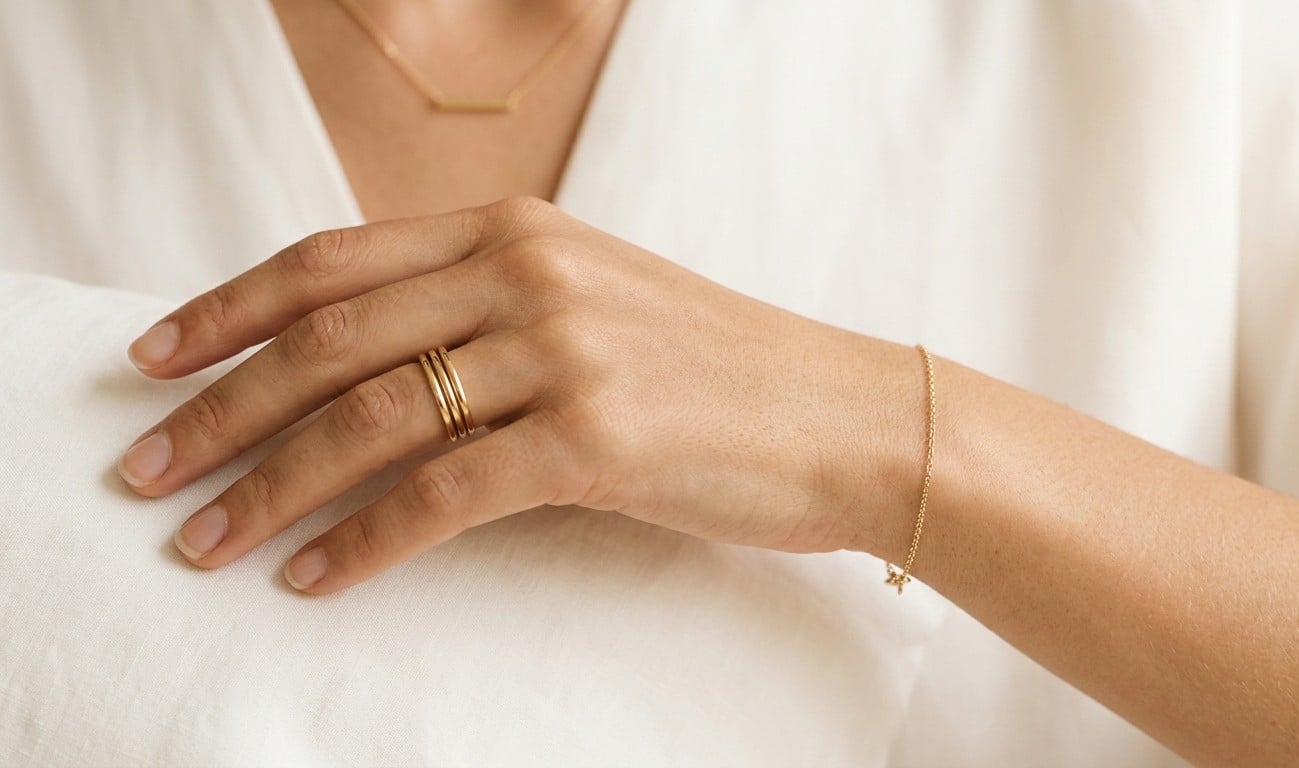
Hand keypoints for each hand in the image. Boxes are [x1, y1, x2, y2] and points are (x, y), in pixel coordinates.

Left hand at [119, 198, 923, 593]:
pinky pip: (443, 493)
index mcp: (514, 229)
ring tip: (203, 538)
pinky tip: (314, 577)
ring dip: (270, 485)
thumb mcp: (592, 303)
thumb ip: (484, 310)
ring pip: (371, 417)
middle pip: (329, 339)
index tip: (153, 358)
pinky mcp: (594, 437)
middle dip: (219, 409)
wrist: (843, 414)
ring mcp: (563, 349)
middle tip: (143, 468)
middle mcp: (526, 272)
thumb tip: (365, 369)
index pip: (332, 260)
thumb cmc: (716, 370)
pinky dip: (366, 541)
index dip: (227, 309)